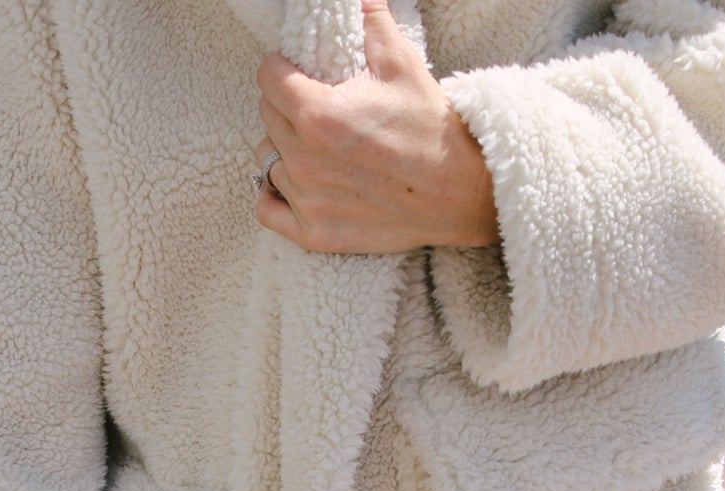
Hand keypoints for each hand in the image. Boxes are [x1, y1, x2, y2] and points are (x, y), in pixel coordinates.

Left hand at [255, 0, 497, 255]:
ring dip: (285, 149)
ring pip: (268, 160)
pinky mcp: (313, 233)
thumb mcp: (401, 62)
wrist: (457, 192)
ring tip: (315, 146)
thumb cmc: (430, 127)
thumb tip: (357, 1)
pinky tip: (295, 181)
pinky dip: (274, 194)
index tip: (301, 72)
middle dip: (286, 105)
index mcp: (319, 115)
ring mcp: (307, 201)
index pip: (268, 78)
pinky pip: (267, 209)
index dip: (283, 67)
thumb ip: (368, 23)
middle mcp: (306, 161)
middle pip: (267, 116)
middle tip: (318, 106)